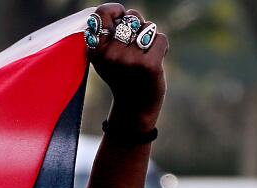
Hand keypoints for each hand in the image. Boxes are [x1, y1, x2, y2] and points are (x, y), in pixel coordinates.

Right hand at [86, 5, 167, 133]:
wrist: (134, 109)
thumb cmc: (122, 78)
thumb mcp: (106, 58)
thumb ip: (108, 35)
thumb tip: (122, 12)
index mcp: (95, 51)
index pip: (102, 13)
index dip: (115, 10)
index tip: (121, 16)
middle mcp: (109, 54)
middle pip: (131, 16)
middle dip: (137, 24)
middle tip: (136, 44)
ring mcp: (128, 60)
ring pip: (147, 27)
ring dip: (149, 38)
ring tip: (143, 56)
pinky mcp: (148, 65)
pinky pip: (160, 38)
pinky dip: (161, 48)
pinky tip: (153, 63)